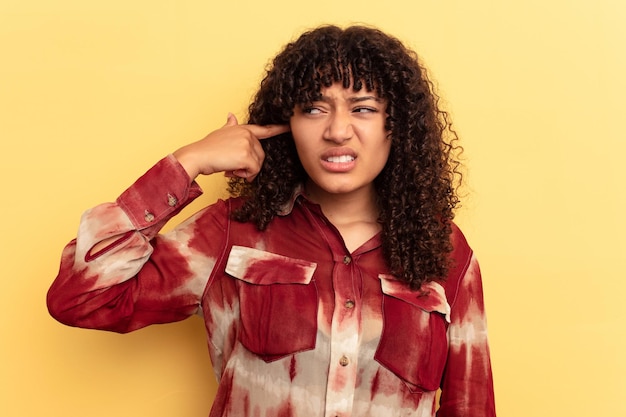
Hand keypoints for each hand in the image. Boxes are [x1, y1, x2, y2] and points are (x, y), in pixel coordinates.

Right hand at [173, 113, 289, 181]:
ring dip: (246, 172)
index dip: (278, 129)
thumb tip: (231, 115)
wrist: (197, 156)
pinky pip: (254, 171)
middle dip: (250, 166)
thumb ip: (230, 126)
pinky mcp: (246, 155)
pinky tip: (233, 172)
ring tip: (231, 169)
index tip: (288, 127)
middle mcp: (247, 134)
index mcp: (243, 129)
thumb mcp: (220, 133)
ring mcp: (247, 144)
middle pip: (260, 155)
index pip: (264, 129)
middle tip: (234, 168)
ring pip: (258, 164)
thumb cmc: (206, 148)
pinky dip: (245, 176)